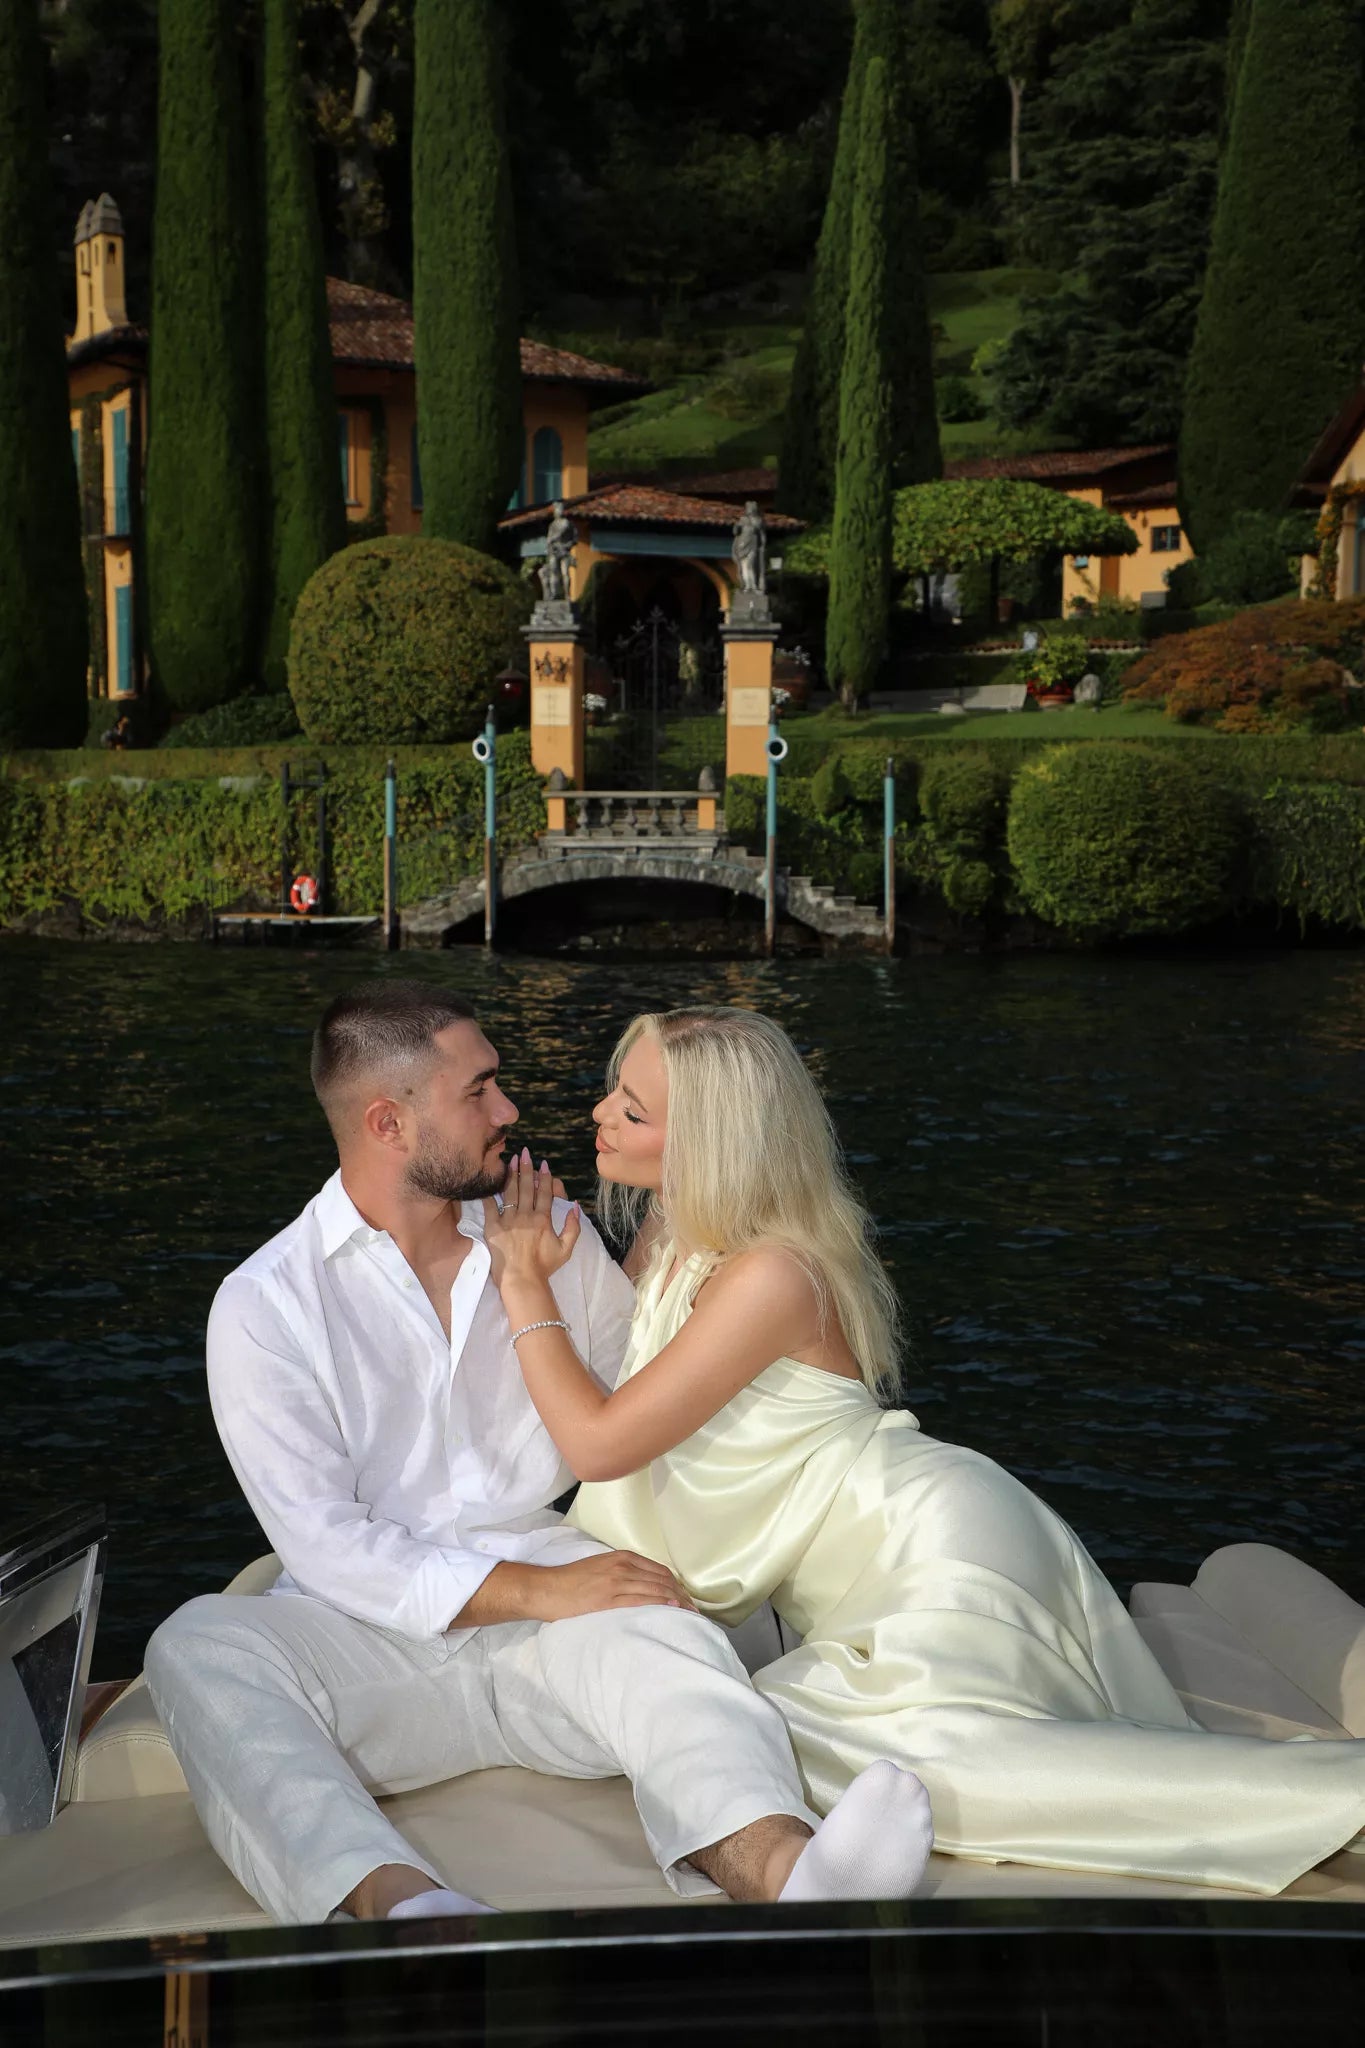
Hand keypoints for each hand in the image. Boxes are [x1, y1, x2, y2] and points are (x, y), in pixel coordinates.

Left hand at [482, 1147, 578, 1290]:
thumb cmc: (544, 1267)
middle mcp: (525, 1216)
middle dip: (526, 1168)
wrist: (521, 1280)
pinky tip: (488, 1181)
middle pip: (526, 1187)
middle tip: (526, 1152)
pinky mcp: (492, 1228)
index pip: (545, 1193)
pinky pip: (489, 1207)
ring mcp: (508, 1221)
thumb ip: (573, 1227)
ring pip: (510, 1192)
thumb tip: (575, 1206)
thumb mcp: (566, 1249)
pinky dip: (489, 1194)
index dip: (545, 1177)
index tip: (544, 1163)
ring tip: (511, 1160)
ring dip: (511, 1174)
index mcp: (543, 1220)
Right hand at [529, 1550, 696, 1621]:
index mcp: (622, 1557)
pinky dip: (660, 1602)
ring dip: (676, 1601)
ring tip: (689, 1613)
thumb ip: (620, 1572)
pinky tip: (672, 1608)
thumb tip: (639, 1585)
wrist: (547, 1588)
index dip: (676, 1584)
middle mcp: (623, 1566)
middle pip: (662, 1579)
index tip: (686, 1598)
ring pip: (656, 1588)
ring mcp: (617, 1580)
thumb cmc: (570, 1581)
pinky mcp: (609, 1597)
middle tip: (694, 1609)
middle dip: (682, 1594)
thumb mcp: (599, 1568)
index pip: (659, 1570)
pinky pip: (642, 1599)